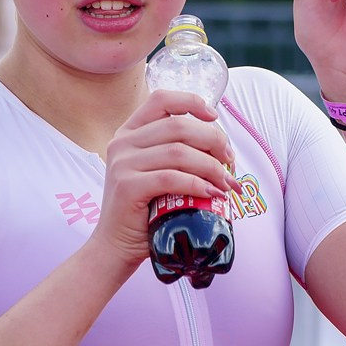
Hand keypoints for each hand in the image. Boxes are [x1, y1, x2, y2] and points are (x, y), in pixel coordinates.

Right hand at [93, 90, 235, 273]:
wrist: (116, 245)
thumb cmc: (144, 211)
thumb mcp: (157, 173)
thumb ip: (177, 153)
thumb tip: (222, 148)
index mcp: (129, 132)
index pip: (162, 100)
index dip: (192, 102)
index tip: (214, 118)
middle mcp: (123, 142)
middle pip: (178, 125)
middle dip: (213, 141)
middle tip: (230, 162)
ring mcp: (122, 163)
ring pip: (179, 152)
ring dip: (211, 167)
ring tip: (226, 184)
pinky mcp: (127, 186)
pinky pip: (171, 178)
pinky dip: (197, 184)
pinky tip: (211, 193)